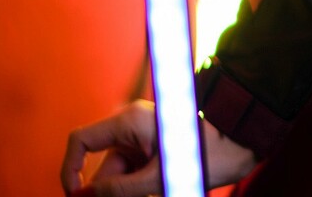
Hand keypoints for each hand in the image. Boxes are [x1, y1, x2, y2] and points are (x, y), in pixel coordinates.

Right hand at [61, 98, 260, 195]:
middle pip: (101, 167)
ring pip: (118, 176)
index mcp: (128, 122)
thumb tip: (83, 196)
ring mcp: (142, 139)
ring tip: (157, 188)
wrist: (240, 146)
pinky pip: (133, 175)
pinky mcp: (152, 150)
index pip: (80, 141)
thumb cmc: (205, 154)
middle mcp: (130, 127)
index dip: (70, 169)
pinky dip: (138, 190)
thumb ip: (118, 190)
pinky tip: (159, 189)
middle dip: (106, 193)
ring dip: (128, 192)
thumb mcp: (157, 179)